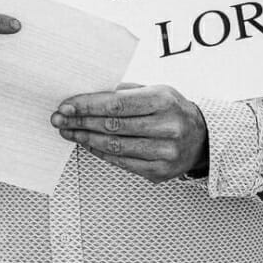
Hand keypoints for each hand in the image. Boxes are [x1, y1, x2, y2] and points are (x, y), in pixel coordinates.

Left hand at [50, 84, 208, 182]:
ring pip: (114, 146)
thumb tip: (86, 96)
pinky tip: (87, 143)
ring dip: (85, 138)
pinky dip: (100, 152)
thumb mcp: (154, 90)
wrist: (203, 137)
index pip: (116, 105)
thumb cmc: (172, 109)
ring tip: (68, 131)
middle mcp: (167, 127)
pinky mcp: (160, 171)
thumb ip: (123, 93)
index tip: (66, 105)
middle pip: (112, 126)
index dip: (87, 106)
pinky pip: (122, 162)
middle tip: (59, 119)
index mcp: (163, 101)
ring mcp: (165, 152)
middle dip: (80, 122)